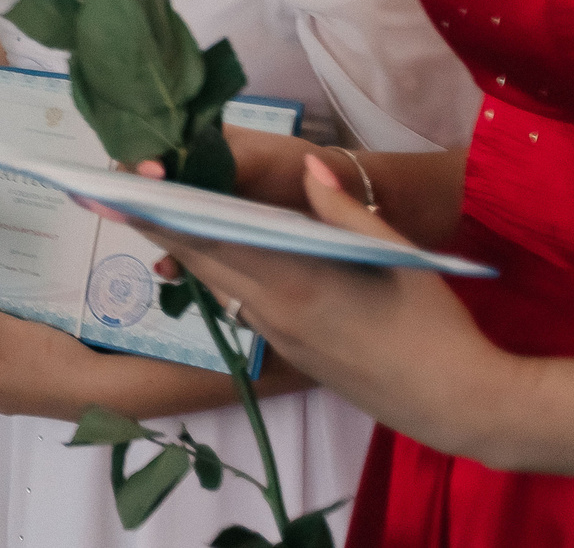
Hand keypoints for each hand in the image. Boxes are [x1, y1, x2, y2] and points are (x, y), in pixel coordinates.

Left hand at [0, 299, 109, 419]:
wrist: (101, 388)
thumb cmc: (48, 361)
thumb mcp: (7, 332)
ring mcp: (23, 396)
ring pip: (3, 360)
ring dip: (6, 336)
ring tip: (16, 313)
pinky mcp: (45, 393)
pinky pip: (25, 366)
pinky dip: (25, 346)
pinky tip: (38, 330)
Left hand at [136, 158, 510, 447]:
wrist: (456, 403)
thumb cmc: (432, 323)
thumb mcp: (393, 252)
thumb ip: (341, 209)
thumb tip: (309, 168)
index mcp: (291, 280)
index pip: (205, 239)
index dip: (158, 214)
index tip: (116, 190)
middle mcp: (272, 311)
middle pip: (199, 262)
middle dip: (158, 227)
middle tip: (118, 195)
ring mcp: (278, 338)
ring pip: (217, 286)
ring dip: (189, 253)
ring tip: (160, 215)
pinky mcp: (290, 354)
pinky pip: (241, 307)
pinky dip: (221, 278)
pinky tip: (221, 257)